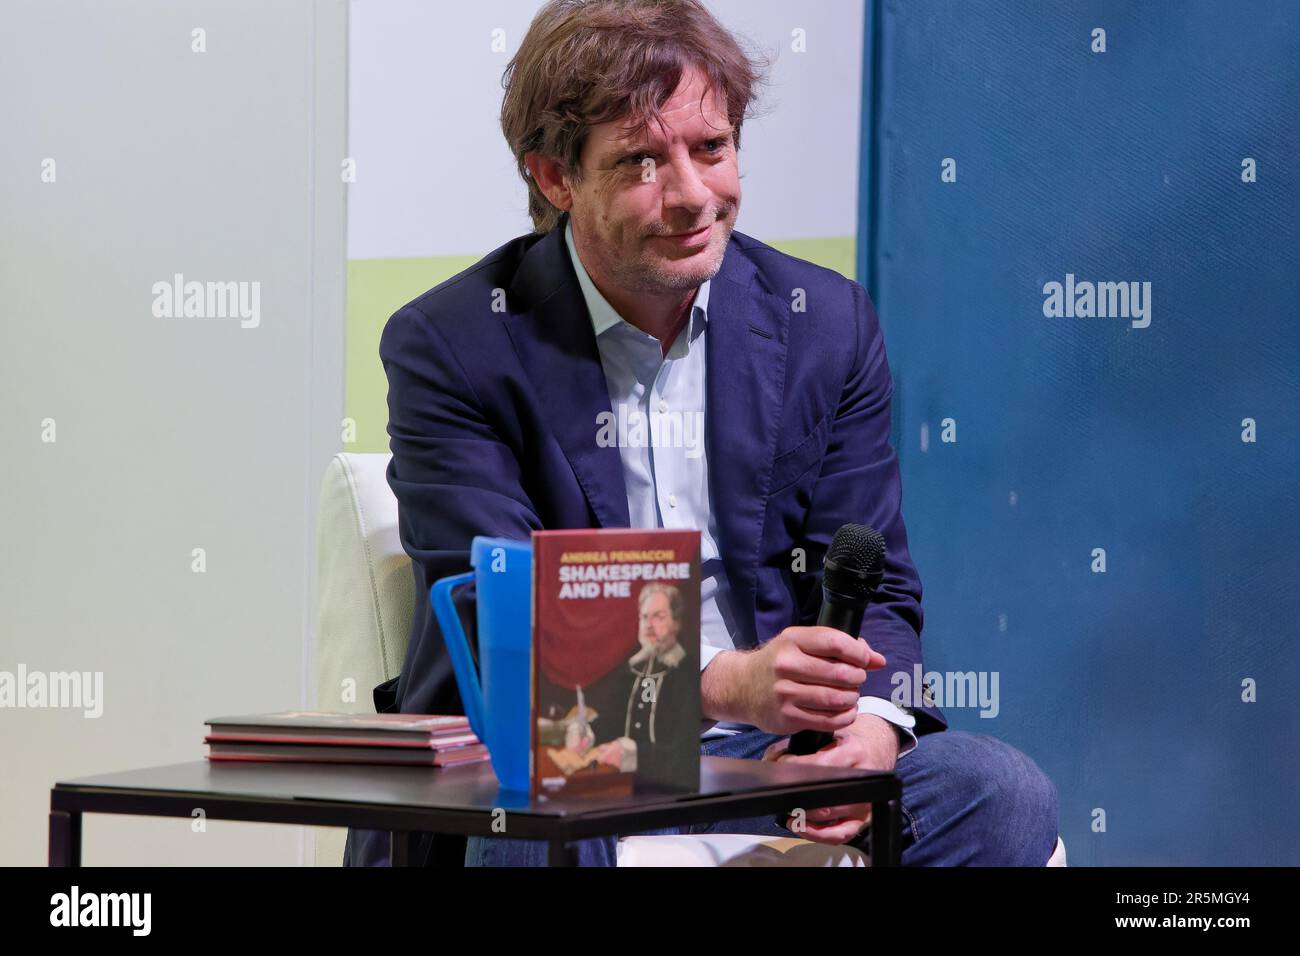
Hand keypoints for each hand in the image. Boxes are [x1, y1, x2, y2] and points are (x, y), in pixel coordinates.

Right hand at [734, 626, 885, 734]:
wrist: (743, 686)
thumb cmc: (779, 662)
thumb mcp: (801, 644)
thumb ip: (839, 647)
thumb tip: (878, 660)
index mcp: (792, 640)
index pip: (836, 643)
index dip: (860, 653)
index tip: (866, 660)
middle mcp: (786, 665)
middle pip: (841, 673)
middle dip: (857, 677)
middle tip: (856, 679)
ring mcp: (785, 693)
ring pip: (837, 699)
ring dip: (852, 698)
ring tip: (850, 695)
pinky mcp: (787, 717)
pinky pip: (829, 720)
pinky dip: (845, 717)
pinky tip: (844, 711)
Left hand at [763, 713, 900, 844]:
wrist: (877, 749)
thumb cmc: (848, 743)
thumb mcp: (827, 734)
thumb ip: (798, 744)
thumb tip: (770, 758)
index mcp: (852, 753)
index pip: (817, 766)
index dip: (792, 768)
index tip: (777, 767)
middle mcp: (861, 780)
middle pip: (822, 795)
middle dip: (795, 796)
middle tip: (778, 792)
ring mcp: (864, 802)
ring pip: (828, 816)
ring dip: (803, 816)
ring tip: (787, 811)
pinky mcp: (864, 818)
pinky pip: (840, 834)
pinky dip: (819, 835)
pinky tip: (803, 827)